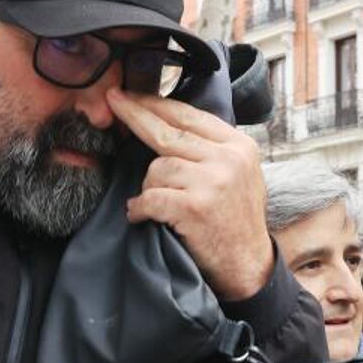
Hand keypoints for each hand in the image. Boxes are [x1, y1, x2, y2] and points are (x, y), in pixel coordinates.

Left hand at [108, 89, 273, 300]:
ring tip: (158, 205)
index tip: (131, 95)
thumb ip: (211, 149)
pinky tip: (142, 216)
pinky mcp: (195, 206)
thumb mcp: (238, 174)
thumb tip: (168, 123)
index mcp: (239, 146)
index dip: (156, 104)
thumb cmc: (235, 222)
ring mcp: (213, 181)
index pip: (190, 116)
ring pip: (157, 167)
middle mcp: (229, 158)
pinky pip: (150, 197)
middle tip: (113, 101)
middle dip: (136, 116)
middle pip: (168, 132)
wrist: (248, 268)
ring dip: (149, 187)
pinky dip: (140, 208)